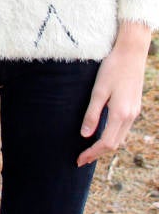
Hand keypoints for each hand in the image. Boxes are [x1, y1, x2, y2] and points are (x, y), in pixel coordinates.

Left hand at [77, 22, 150, 164]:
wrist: (131, 53)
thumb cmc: (112, 68)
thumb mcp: (98, 91)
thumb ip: (92, 114)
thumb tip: (85, 135)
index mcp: (120, 114)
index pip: (105, 143)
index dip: (92, 153)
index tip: (79, 160)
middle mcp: (130, 116)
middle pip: (114, 144)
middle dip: (98, 153)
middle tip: (81, 159)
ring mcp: (134, 112)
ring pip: (120, 137)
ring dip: (105, 146)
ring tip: (90, 150)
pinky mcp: (134, 106)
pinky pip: (123, 128)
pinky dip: (112, 136)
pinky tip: (102, 134)